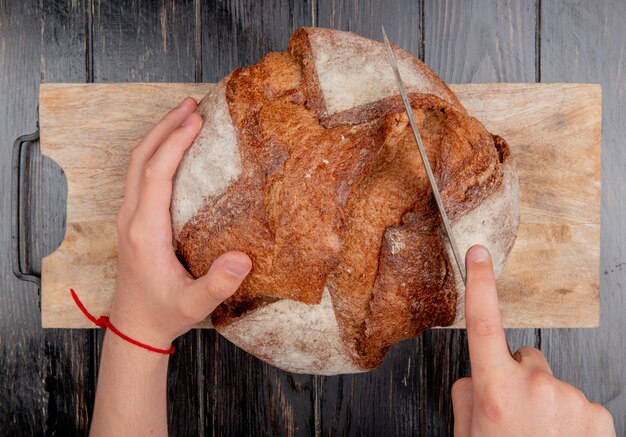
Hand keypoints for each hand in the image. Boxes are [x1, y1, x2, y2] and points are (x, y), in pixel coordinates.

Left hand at [110, 97, 251, 348]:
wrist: (134, 328)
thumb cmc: (164, 314)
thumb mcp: (194, 304)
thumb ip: (218, 284)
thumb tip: (243, 258)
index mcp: (145, 232)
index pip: (156, 174)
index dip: (175, 143)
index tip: (196, 120)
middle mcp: (132, 219)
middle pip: (141, 159)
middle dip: (165, 127)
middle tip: (192, 104)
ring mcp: (129, 218)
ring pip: (137, 165)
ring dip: (158, 136)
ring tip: (184, 116)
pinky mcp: (133, 221)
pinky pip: (140, 176)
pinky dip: (156, 154)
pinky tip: (175, 150)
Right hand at [451, 245, 614, 436]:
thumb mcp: (466, 436)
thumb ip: (468, 396)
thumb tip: (478, 376)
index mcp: (493, 390)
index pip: (482, 323)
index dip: (480, 285)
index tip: (478, 254)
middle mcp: (534, 386)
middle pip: (524, 357)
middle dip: (518, 376)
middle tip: (514, 416)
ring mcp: (570, 398)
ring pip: (551, 382)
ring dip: (546, 401)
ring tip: (540, 436)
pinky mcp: (598, 414)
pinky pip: (577, 400)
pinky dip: (570, 417)